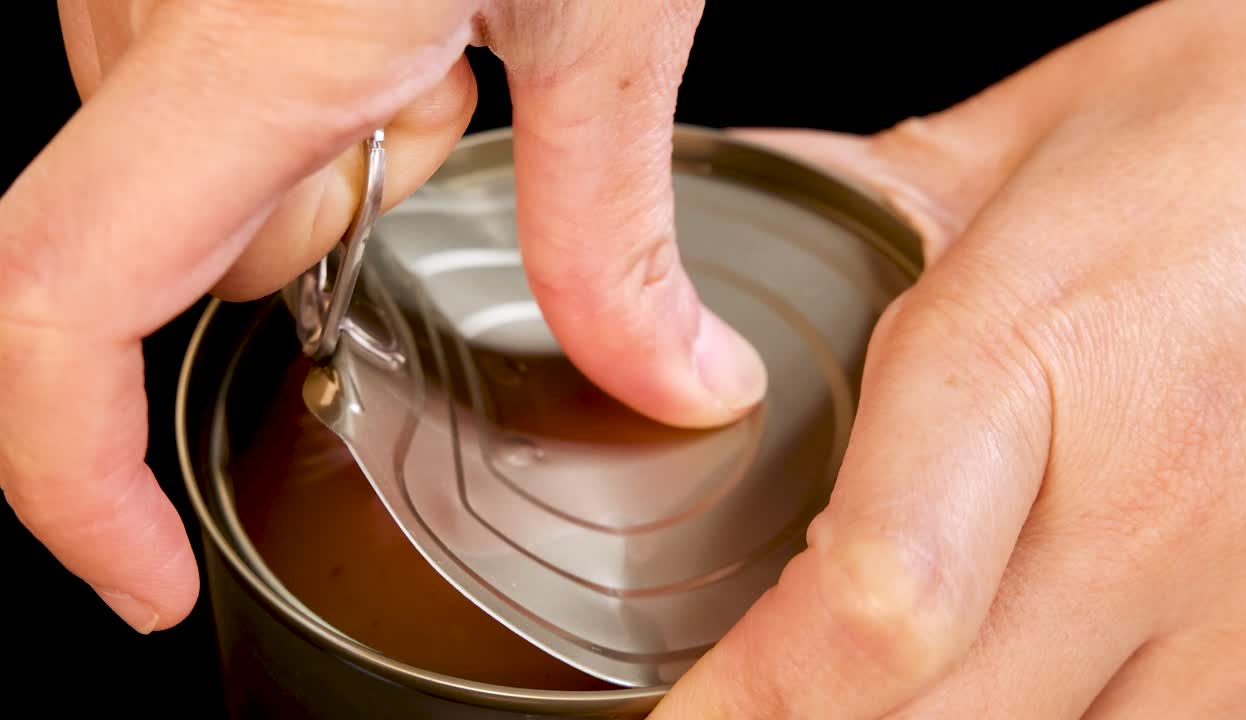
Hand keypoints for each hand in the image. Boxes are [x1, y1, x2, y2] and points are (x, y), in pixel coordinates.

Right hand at [1, 0, 763, 634]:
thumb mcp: (610, 10)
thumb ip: (614, 223)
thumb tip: (676, 383)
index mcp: (248, 40)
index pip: (61, 303)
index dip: (66, 477)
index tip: (141, 579)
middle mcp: (153, 5)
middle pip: (171, 247)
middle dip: (311, 250)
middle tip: (437, 133)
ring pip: (195, 168)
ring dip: (315, 166)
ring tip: (431, 53)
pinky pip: (198, 84)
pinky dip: (297, 99)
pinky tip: (392, 21)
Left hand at [651, 0, 1245, 716]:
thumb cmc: (1203, 132)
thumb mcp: (994, 151)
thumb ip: (831, 228)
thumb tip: (699, 287)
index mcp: (1031, 355)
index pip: (877, 602)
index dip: (756, 699)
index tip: (687, 719)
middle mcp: (1156, 508)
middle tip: (757, 701)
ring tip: (870, 678)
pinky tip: (1000, 670)